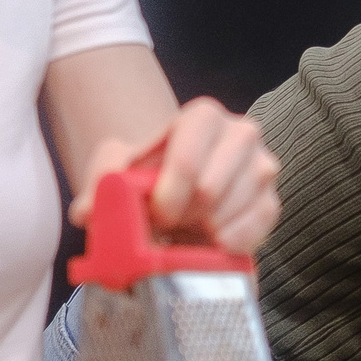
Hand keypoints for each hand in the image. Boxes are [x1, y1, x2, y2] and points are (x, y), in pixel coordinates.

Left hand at [71, 97, 279, 253]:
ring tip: (188, 224)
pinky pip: (251, 233)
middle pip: (209, 190)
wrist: (178, 191)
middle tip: (169, 222)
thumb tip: (87, 211)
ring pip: (229, 214)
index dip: (167, 196)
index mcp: (203, 116)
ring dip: (200, 230)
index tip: (155, 214)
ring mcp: (263, 167)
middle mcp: (242, 133)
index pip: (187, 160)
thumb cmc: (149, 176)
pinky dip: (224, 244)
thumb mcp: (117, 171)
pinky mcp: (273, 203)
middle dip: (182, 215)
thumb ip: (99, 182)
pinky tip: (209, 238)